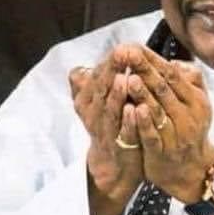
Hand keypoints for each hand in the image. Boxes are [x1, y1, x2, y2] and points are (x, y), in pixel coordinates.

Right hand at [69, 47, 144, 200]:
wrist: (114, 168)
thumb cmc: (108, 128)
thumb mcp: (95, 106)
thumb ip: (88, 86)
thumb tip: (77, 70)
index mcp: (87, 102)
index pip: (97, 77)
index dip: (108, 63)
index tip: (122, 46)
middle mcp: (94, 115)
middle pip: (101, 90)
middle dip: (112, 71)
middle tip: (122, 53)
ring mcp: (107, 132)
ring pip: (111, 111)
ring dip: (117, 95)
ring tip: (126, 78)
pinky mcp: (120, 148)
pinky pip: (123, 134)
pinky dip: (128, 122)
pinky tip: (136, 110)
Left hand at [122, 46, 213, 202]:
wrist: (192, 170)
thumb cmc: (190, 129)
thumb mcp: (198, 103)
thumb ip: (189, 80)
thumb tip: (173, 62)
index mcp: (196, 100)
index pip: (172, 74)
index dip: (152, 60)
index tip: (134, 46)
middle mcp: (188, 115)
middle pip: (163, 88)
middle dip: (144, 70)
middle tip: (126, 54)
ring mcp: (176, 134)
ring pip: (157, 111)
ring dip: (142, 94)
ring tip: (128, 78)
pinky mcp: (163, 152)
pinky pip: (152, 135)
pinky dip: (143, 122)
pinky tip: (133, 109)